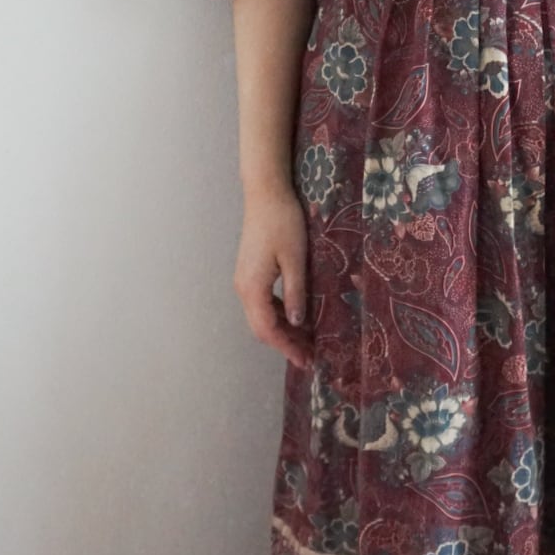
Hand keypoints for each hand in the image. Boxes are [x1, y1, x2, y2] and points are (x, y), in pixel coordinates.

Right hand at [234, 187, 313, 371]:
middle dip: (285, 343)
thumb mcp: (295, 258)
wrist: (265, 193)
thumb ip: (296, 292)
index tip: (306, 361)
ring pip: (261, 315)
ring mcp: (244, 279)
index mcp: (252, 288)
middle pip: (261, 327)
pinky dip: (278, 313)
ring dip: (282, 329)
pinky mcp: (250, 271)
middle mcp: (243, 287)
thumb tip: (298, 323)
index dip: (286, 348)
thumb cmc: (282, 222)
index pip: (268, 329)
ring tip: (307, 340)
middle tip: (310, 355)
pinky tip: (296, 316)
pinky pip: (262, 302)